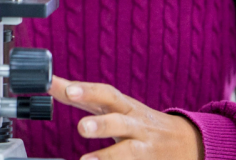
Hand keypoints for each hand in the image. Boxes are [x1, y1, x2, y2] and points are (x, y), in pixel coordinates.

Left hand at [50, 76, 201, 159]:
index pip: (106, 94)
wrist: (185, 141)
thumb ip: (83, 97)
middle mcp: (135, 124)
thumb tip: (50, 83)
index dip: (88, 91)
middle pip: (120, 121)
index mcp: (124, 106)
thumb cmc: (139, 121)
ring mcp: (143, 146)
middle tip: (82, 127)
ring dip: (108, 155)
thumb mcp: (114, 106)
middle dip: (101, 123)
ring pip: (128, 150)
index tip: (67, 90)